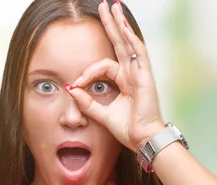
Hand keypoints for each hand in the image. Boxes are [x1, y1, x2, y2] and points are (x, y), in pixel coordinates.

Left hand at [65, 1, 164, 152]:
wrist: (142, 139)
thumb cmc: (128, 129)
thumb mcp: (102, 114)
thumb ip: (87, 102)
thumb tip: (71, 89)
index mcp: (124, 82)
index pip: (103, 65)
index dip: (87, 72)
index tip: (75, 84)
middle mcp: (133, 74)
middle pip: (119, 43)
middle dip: (111, 24)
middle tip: (104, 6)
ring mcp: (140, 73)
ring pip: (128, 42)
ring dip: (120, 23)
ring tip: (113, 6)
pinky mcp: (145, 76)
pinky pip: (137, 52)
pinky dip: (130, 37)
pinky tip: (122, 25)